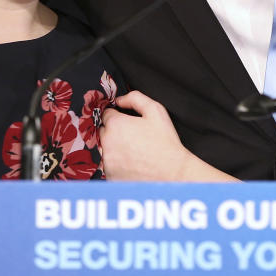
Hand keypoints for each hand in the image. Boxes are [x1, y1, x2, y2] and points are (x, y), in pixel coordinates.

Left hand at [99, 91, 234, 181]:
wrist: (172, 173)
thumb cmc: (165, 142)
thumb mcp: (155, 110)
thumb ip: (135, 98)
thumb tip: (119, 99)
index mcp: (116, 124)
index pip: (107, 114)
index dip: (118, 116)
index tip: (128, 123)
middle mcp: (107, 143)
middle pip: (103, 131)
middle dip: (114, 132)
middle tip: (133, 137)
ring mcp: (107, 161)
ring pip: (104, 149)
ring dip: (114, 148)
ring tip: (134, 152)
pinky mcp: (109, 176)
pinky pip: (108, 165)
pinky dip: (117, 164)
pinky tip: (132, 164)